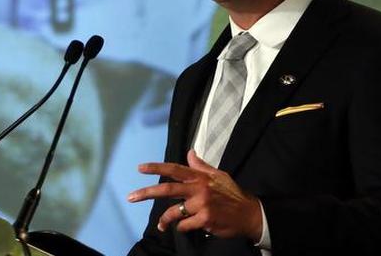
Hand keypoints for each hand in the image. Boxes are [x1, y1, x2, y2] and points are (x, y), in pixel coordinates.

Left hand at [127, 149, 262, 238]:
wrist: (250, 213)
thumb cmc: (232, 194)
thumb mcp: (219, 175)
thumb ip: (201, 166)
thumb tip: (189, 152)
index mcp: (200, 177)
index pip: (175, 169)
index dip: (157, 168)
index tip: (140, 168)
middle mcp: (199, 189)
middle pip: (167, 189)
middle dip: (147, 193)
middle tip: (131, 197)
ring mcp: (201, 205)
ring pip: (174, 211)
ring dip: (164, 220)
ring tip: (161, 225)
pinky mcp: (205, 220)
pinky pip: (185, 225)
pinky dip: (182, 227)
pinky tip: (184, 228)